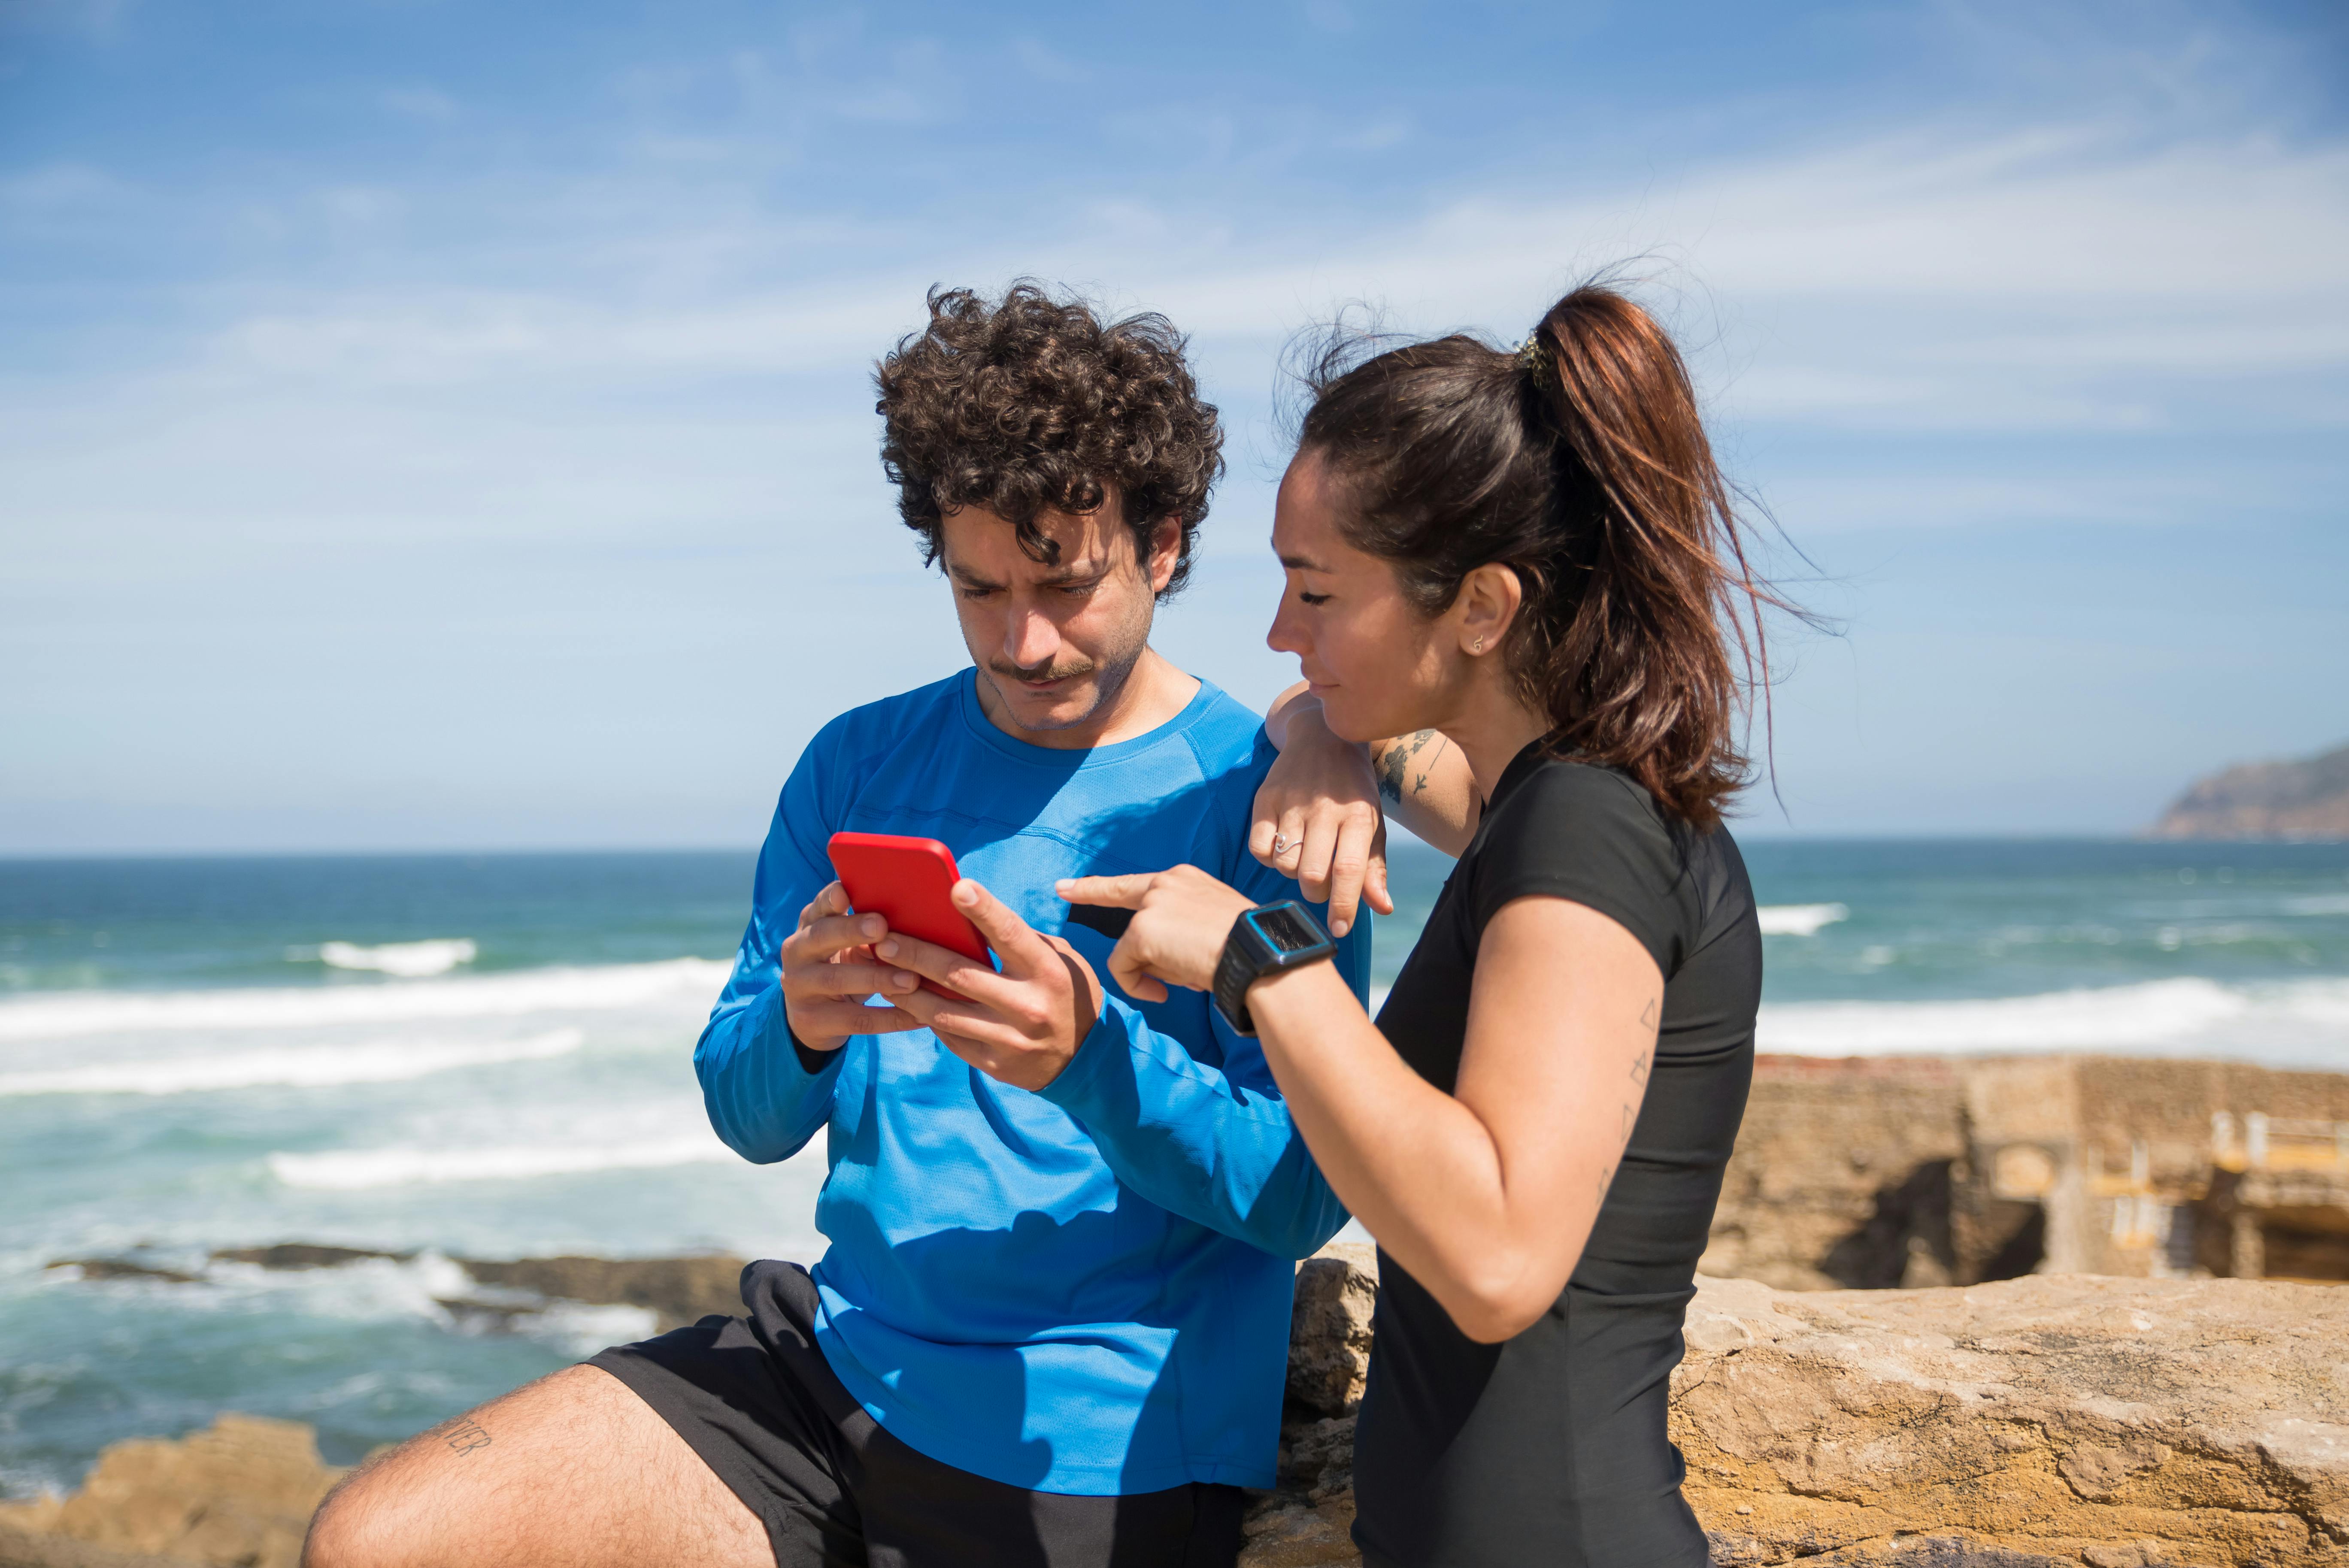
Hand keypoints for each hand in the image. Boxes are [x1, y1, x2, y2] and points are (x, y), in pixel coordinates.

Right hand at [780, 882, 923, 1052]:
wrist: (812, 1019)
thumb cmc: (842, 967)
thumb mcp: (847, 946)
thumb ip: (868, 929)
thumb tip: (917, 912)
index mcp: (809, 926)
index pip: (817, 907)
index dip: (829, 899)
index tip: (845, 893)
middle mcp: (797, 952)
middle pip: (821, 937)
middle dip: (851, 930)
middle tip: (882, 927)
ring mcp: (799, 987)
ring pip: (837, 980)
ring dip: (877, 978)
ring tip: (911, 980)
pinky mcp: (810, 1021)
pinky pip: (854, 1020)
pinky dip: (888, 1018)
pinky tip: (917, 1018)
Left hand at [872, 879, 1103, 1092]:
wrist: (1085, 1060)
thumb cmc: (1065, 992)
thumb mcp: (1058, 959)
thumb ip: (1020, 940)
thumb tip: (967, 917)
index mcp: (1047, 971)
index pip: (1011, 935)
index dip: (984, 911)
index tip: (956, 887)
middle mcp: (1028, 1006)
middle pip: (960, 975)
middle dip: (916, 954)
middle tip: (883, 939)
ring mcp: (1008, 1039)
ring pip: (943, 1011)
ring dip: (906, 989)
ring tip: (878, 969)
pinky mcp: (992, 1063)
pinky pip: (948, 1036)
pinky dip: (923, 1015)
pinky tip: (903, 998)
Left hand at [1056, 865, 1255, 1004]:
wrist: (1258, 953)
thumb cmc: (1247, 947)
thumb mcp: (1213, 926)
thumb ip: (1179, 930)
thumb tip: (1153, 962)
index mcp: (1184, 880)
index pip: (1137, 883)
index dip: (1101, 886)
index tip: (1072, 884)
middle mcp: (1165, 884)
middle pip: (1118, 895)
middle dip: (1087, 892)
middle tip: (1060, 889)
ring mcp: (1152, 906)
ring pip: (1129, 947)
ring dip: (1150, 970)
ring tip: (1185, 978)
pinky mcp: (1142, 931)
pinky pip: (1123, 967)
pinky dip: (1138, 985)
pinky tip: (1162, 992)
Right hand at [1251, 699, 1391, 936]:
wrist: (1323, 736)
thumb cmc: (1353, 790)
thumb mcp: (1372, 824)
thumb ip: (1374, 868)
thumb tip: (1382, 908)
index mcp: (1358, 816)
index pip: (1349, 870)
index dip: (1344, 905)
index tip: (1339, 930)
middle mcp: (1325, 809)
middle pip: (1312, 875)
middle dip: (1316, 893)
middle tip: (1321, 884)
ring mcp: (1292, 802)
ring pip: (1285, 865)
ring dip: (1293, 874)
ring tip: (1303, 857)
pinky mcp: (1265, 798)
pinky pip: (1259, 849)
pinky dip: (1268, 858)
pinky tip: (1281, 845)